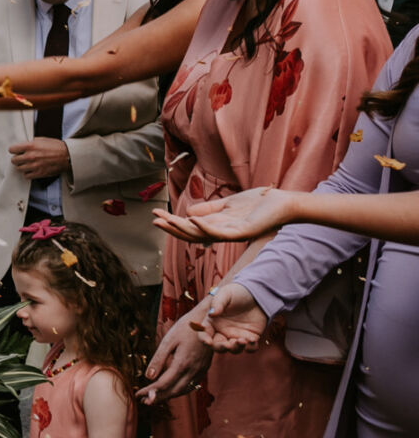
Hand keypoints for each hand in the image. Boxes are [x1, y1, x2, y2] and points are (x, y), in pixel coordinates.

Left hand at [9, 138, 69, 179]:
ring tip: (27, 163)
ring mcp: (34, 166)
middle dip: (17, 158)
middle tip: (21, 158)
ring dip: (22, 166)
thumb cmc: (56, 147)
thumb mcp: (42, 139)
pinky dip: (28, 173)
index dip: (14, 150)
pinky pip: (26, 176)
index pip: (12, 149)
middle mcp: (30, 156)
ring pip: (19, 168)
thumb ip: (30, 143)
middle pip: (14, 160)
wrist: (67, 156)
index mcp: (30, 146)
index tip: (16, 151)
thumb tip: (23, 145)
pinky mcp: (39, 173)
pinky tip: (31, 169)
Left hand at [138, 305, 213, 403]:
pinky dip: (180, 391)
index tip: (138, 395)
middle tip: (144, 402)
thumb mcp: (169, 340)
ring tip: (154, 399)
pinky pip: (192, 385)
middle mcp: (193, 370)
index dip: (150, 392)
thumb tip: (148, 377)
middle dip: (158, 397)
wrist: (209, 319)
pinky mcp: (204, 368)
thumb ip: (158, 359)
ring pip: (184, 390)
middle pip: (174, 391)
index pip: (163, 384)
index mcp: (183, 363)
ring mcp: (201, 370)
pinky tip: (171, 390)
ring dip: (169, 396)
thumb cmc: (186, 327)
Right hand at [152, 187, 295, 244]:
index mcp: (217, 225)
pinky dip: (204, 228)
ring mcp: (231, 234)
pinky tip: (192, 220)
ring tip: (166, 221)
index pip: (189, 226)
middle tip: (154, 219)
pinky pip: (219, 233)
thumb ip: (209, 209)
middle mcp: (221, 232)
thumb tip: (188, 213)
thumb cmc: (259, 202)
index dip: (172, 221)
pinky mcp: (241, 232)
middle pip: (191, 233)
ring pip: (201, 235)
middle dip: (172, 227)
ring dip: (182, 229)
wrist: (283, 202)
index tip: (156, 213)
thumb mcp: (228, 203)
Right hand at [201, 282, 270, 352]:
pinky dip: (250, 348)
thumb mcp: (225, 294)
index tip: (208, 342)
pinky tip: (253, 340)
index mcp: (212, 322)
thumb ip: (217, 303)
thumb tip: (211, 314)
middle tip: (228, 345)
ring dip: (236, 348)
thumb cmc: (237, 292)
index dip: (204, 339)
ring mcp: (236, 335)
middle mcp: (222, 331)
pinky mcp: (250, 337)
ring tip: (243, 340)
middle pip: (217, 346)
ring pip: (233, 349)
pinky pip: (249, 348)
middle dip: (221, 347)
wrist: (257, 293)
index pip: (204, 334)